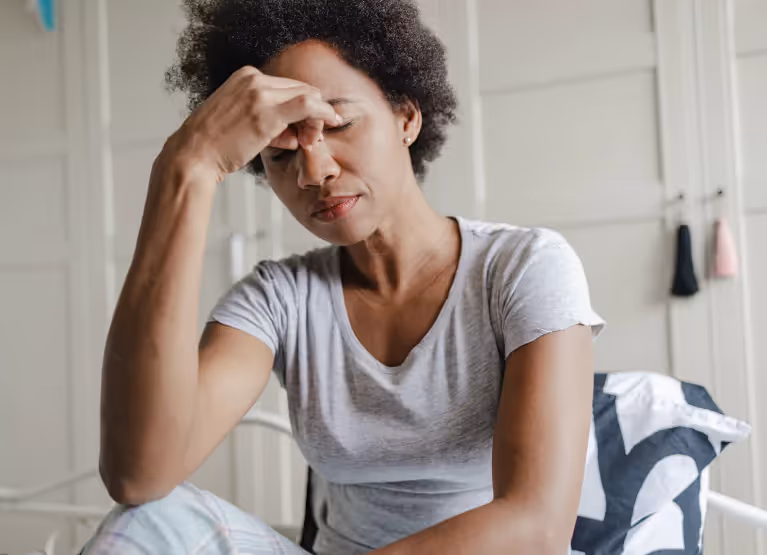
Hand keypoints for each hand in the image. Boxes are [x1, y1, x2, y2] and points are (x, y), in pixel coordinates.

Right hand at [165, 65, 340, 182]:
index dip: (302, 109)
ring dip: (315, 120)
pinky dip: (324, 113)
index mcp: (246, 77)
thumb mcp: (240, 120)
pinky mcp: (267, 112)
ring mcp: (261, 93)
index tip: (302, 130)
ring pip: (308, 97)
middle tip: (310, 137)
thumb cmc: (215, 145)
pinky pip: (308, 105)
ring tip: (305, 142)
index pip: (288, 87)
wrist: (193, 155)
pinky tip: (332, 121)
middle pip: (301, 89)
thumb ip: (266, 117)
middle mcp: (254, 79)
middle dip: (312, 113)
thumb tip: (294, 130)